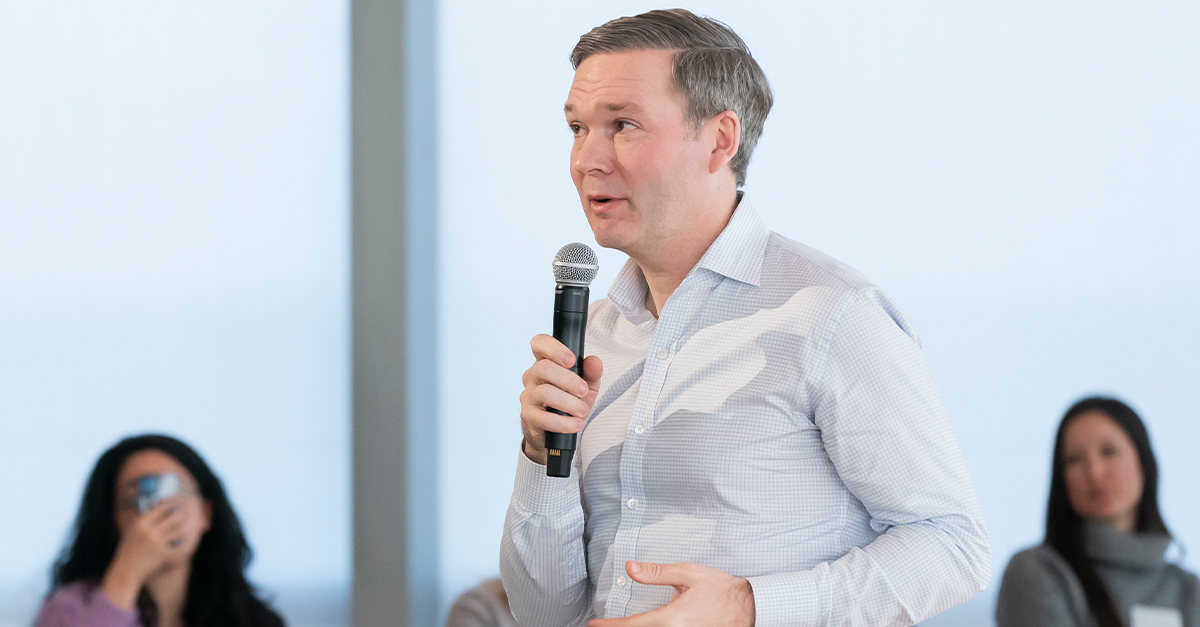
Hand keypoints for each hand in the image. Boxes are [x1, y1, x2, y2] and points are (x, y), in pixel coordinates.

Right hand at [101, 498, 188, 608]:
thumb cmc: (128, 551)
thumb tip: (159, 506)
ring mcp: (157, 543)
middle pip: (175, 518)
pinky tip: (177, 548)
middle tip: (179, 518)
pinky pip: (178, 546)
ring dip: (177, 533)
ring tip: (171, 536)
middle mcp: (149, 531)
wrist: (125, 573)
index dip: (171, 502)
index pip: (161, 508)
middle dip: (178, 517)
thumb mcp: (133, 532)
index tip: (177, 498)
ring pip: (178, 531)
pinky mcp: (164, 554)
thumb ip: (145, 520)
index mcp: (140, 523)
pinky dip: (178, 547)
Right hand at [519, 334, 602, 464]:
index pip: (539, 343)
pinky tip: (576, 423)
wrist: (555, 434)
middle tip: (583, 391)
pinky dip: (564, 422)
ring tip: (582, 411)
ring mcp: (528, 396)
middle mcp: (533, 377)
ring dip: (569, 403)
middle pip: (544, 368)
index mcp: (545, 363)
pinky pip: (544, 418)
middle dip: (569, 380)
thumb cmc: (568, 405)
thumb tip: (594, 361)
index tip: (571, 360)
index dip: (554, 348)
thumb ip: (591, 373)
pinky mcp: (528, 417)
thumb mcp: (586, 387)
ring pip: (545, 393)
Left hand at [589, 561, 754, 626]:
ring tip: (621, 626)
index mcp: (670, 619)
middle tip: (602, 626)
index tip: (595, 625)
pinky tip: (648, 626)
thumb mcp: (687, 574)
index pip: (631, 626)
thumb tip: (631, 568)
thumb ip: (656, 573)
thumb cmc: (721, 591)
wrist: (750, 608)